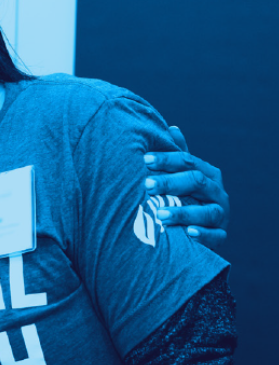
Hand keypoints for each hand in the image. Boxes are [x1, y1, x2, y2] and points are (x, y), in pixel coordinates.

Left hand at [144, 126, 228, 248]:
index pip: (188, 162)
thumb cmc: (183, 196)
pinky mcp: (220, 235)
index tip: (145, 159)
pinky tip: (189, 233)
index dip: (167, 159)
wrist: (194, 228)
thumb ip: (178, 155)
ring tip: (160, 213)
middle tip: (147, 185)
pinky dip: (204, 235)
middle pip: (197, 182)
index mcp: (207, 174)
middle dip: (171, 183)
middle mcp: (217, 192)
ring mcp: (221, 215)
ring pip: (208, 211)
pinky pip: (216, 236)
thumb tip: (172, 128)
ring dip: (184, 212)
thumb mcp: (182, 175)